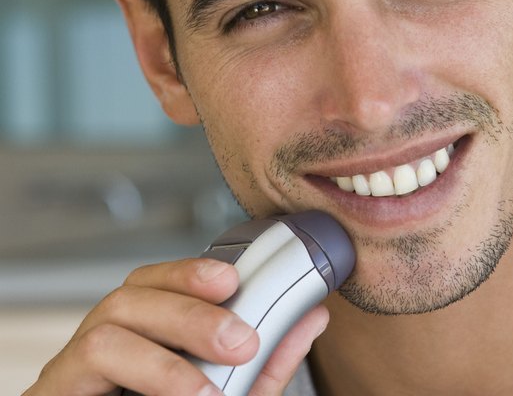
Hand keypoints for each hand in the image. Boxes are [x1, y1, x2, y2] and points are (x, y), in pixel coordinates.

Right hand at [23, 258, 328, 395]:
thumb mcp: (235, 393)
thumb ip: (269, 361)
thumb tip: (313, 316)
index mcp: (147, 330)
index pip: (159, 281)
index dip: (191, 271)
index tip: (232, 279)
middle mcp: (108, 338)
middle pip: (133, 294)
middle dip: (190, 311)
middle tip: (240, 342)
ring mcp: (77, 365)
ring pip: (107, 323)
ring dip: (165, 353)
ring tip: (208, 391)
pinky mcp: (57, 389)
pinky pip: (84, 362)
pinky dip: (145, 373)